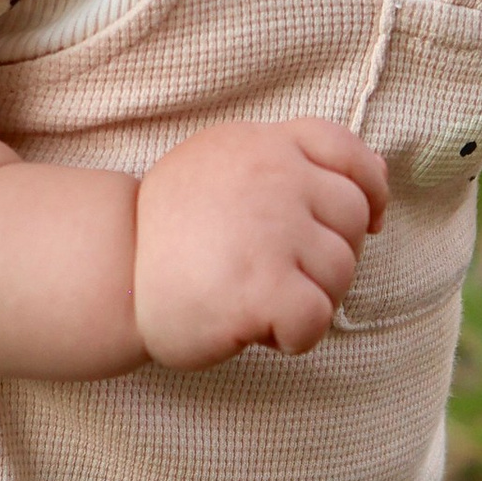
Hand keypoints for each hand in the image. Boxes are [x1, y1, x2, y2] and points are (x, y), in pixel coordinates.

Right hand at [133, 118, 388, 367]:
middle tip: (277, 275)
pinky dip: (295, 337)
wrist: (110, 277)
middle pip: (352, 219)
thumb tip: (371, 184)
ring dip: (309, 298)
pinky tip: (259, 331)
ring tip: (255, 299)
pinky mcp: (262, 286)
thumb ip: (282, 164)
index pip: (347, 150)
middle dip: (328, 256)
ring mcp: (269, 229)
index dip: (370, 189)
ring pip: (340, 272)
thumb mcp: (219, 169)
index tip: (369, 219)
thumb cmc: (169, 235)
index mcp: (260, 143)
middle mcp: (270, 175)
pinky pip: (317, 318)